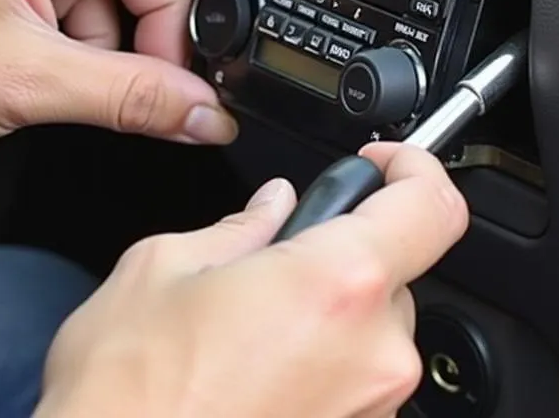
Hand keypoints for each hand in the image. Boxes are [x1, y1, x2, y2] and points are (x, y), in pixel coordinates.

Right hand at [36, 142, 469, 417]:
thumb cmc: (127, 398)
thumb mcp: (162, 269)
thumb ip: (239, 228)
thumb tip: (271, 208)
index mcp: (335, 286)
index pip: (431, 207)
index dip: (413, 170)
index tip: (380, 166)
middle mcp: (372, 355)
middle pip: (391, 273)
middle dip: (336, 257)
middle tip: (272, 265)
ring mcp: (370, 413)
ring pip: (370, 331)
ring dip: (324, 315)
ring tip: (246, 332)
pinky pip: (353, 383)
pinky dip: (316, 364)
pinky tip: (251, 374)